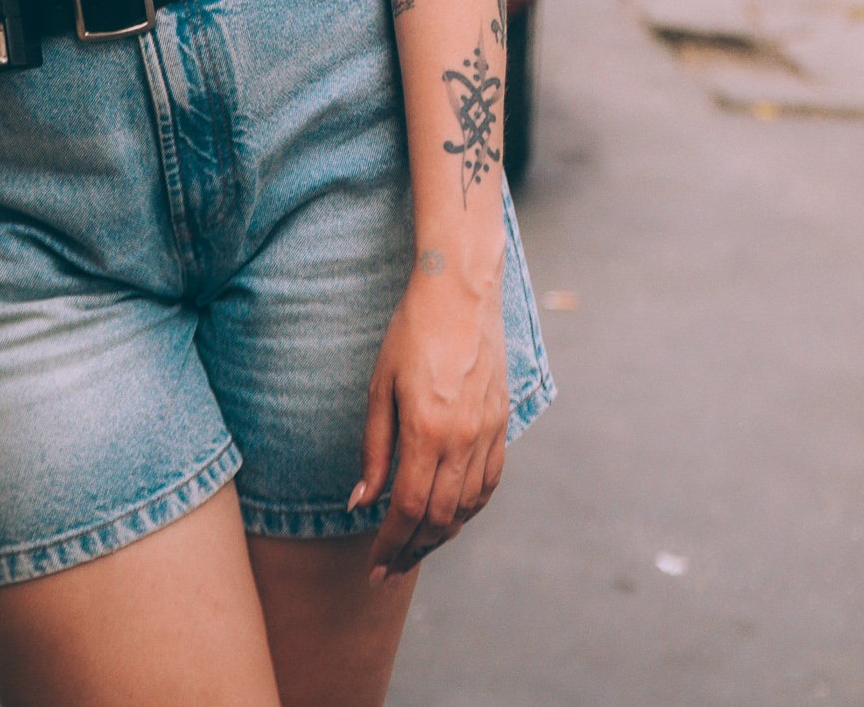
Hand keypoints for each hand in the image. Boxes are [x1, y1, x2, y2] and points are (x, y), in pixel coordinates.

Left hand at [351, 262, 510, 579]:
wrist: (460, 292)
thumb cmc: (411, 332)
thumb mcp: (379, 386)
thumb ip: (374, 449)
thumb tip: (361, 503)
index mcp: (427, 430)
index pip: (409, 509)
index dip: (390, 544)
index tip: (375, 567)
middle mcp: (462, 440)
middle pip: (439, 518)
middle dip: (412, 550)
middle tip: (389, 570)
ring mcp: (487, 433)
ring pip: (467, 507)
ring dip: (441, 536)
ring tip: (415, 548)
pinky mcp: (502, 424)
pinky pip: (489, 483)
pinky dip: (469, 508)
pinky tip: (451, 516)